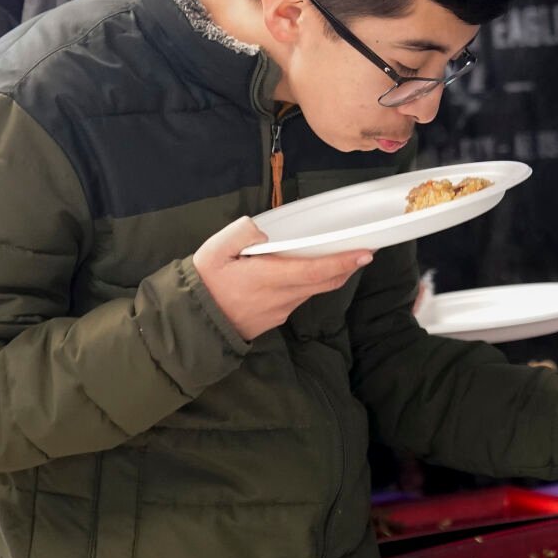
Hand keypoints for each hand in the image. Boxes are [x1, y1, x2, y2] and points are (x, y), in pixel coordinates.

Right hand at [192, 217, 372, 341]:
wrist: (192, 324)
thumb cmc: (204, 283)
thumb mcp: (214, 250)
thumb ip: (241, 233)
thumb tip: (265, 232)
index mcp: (267, 278)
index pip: (314, 270)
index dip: (342, 262)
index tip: (365, 253)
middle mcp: (279, 297)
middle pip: (324, 282)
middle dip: (347, 267)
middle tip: (365, 251)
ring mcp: (280, 311)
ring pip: (313, 290)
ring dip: (329, 275)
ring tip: (340, 257)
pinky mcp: (276, 318)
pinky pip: (299, 298)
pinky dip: (310, 284)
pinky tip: (308, 272)